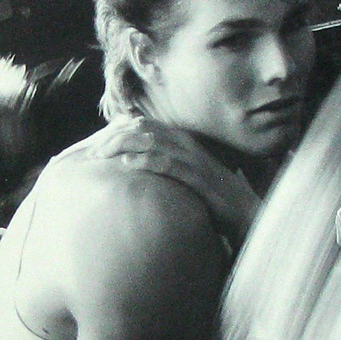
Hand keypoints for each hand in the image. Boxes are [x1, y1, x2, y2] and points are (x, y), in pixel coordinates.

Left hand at [82, 117, 260, 246]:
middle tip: (92, 151)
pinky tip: (128, 164)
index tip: (97, 141)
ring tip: (102, 154)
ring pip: (153, 143)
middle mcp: (188, 146)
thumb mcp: (188, 177)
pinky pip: (169, 165)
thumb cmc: (215, 199)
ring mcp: (194, 162)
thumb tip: (136, 161)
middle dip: (115, 137)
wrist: (248, 215)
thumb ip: (167, 165)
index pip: (145, 124)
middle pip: (145, 130)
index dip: (119, 129)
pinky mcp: (199, 180)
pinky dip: (147, 161)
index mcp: (185, 142)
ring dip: (124, 146)